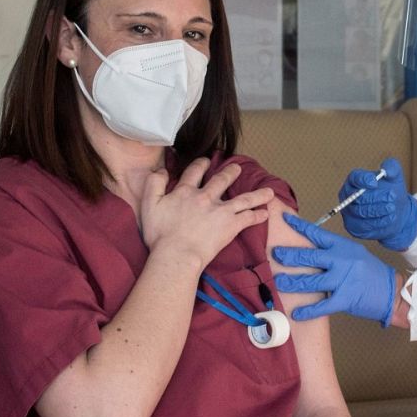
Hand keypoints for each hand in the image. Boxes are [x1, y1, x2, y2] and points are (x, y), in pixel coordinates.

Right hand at [141, 158, 273, 265]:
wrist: (177, 254)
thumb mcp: (148, 205)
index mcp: (185, 192)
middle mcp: (205, 197)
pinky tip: (265, 214)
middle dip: (230, 172)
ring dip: (256, 194)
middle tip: (236, 168)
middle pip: (221, 180)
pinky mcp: (230, 225)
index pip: (195, 172)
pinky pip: (248, 218)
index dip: (201, 165)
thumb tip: (161, 171)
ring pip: (243, 199)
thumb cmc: (160, 234)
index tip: (206, 161)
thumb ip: (153, 184)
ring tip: (268, 191)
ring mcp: (220, 211)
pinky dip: (257, 216)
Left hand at [273, 214, 398, 325]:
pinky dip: (308, 310)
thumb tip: (308, 252)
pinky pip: (322, 305)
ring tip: (278, 282)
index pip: (317, 235)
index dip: (300, 227)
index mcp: (343, 247)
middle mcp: (342, 261)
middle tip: (275, 255)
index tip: (284, 219)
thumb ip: (334, 252)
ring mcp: (343, 280)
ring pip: (311, 281)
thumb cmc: (371, 273)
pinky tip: (296, 313)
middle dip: (290, 256)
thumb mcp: (355, 255)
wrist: (391, 291)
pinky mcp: (345, 299)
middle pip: (310, 257)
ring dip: (292, 283)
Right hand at [338, 157, 416, 251]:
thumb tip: (386, 170)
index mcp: (354, 180)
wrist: (396, 212)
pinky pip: (364, 225)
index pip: (354, 178)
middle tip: (391, 196)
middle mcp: (347, 196)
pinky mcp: (354, 228)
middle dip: (375, 197)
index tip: (375, 182)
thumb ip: (391, 167)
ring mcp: (349, 213)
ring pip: (360, 212)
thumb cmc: (392, 191)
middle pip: (356, 197)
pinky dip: (379, 222)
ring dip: (378, 210)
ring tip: (392, 208)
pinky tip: (390, 217)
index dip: (363, 180)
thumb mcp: (395, 177)